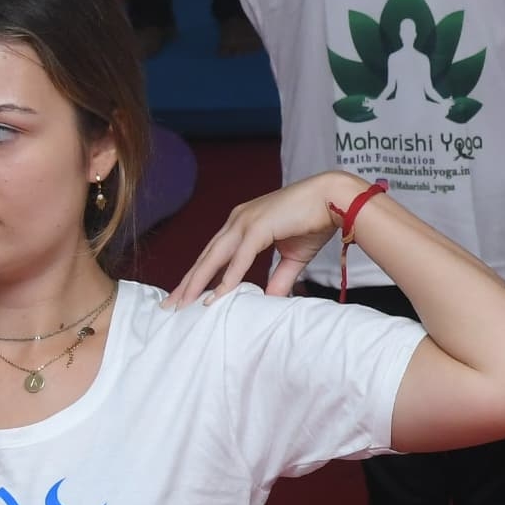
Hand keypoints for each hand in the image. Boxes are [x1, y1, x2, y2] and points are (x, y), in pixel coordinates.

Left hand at [167, 169, 379, 303]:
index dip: (198, 275)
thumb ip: (279, 278)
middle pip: (206, 256)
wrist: (334, 198)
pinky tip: (216, 296)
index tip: (185, 295)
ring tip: (183, 304)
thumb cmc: (315, 221)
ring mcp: (246, 221)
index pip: (213, 254)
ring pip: (214, 257)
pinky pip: (239, 258)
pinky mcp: (258, 226)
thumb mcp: (292, 256)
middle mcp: (238, 220)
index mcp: (243, 224)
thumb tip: (271, 301)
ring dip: (197, 282)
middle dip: (187, 282)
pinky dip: (227, 278)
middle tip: (170, 305)